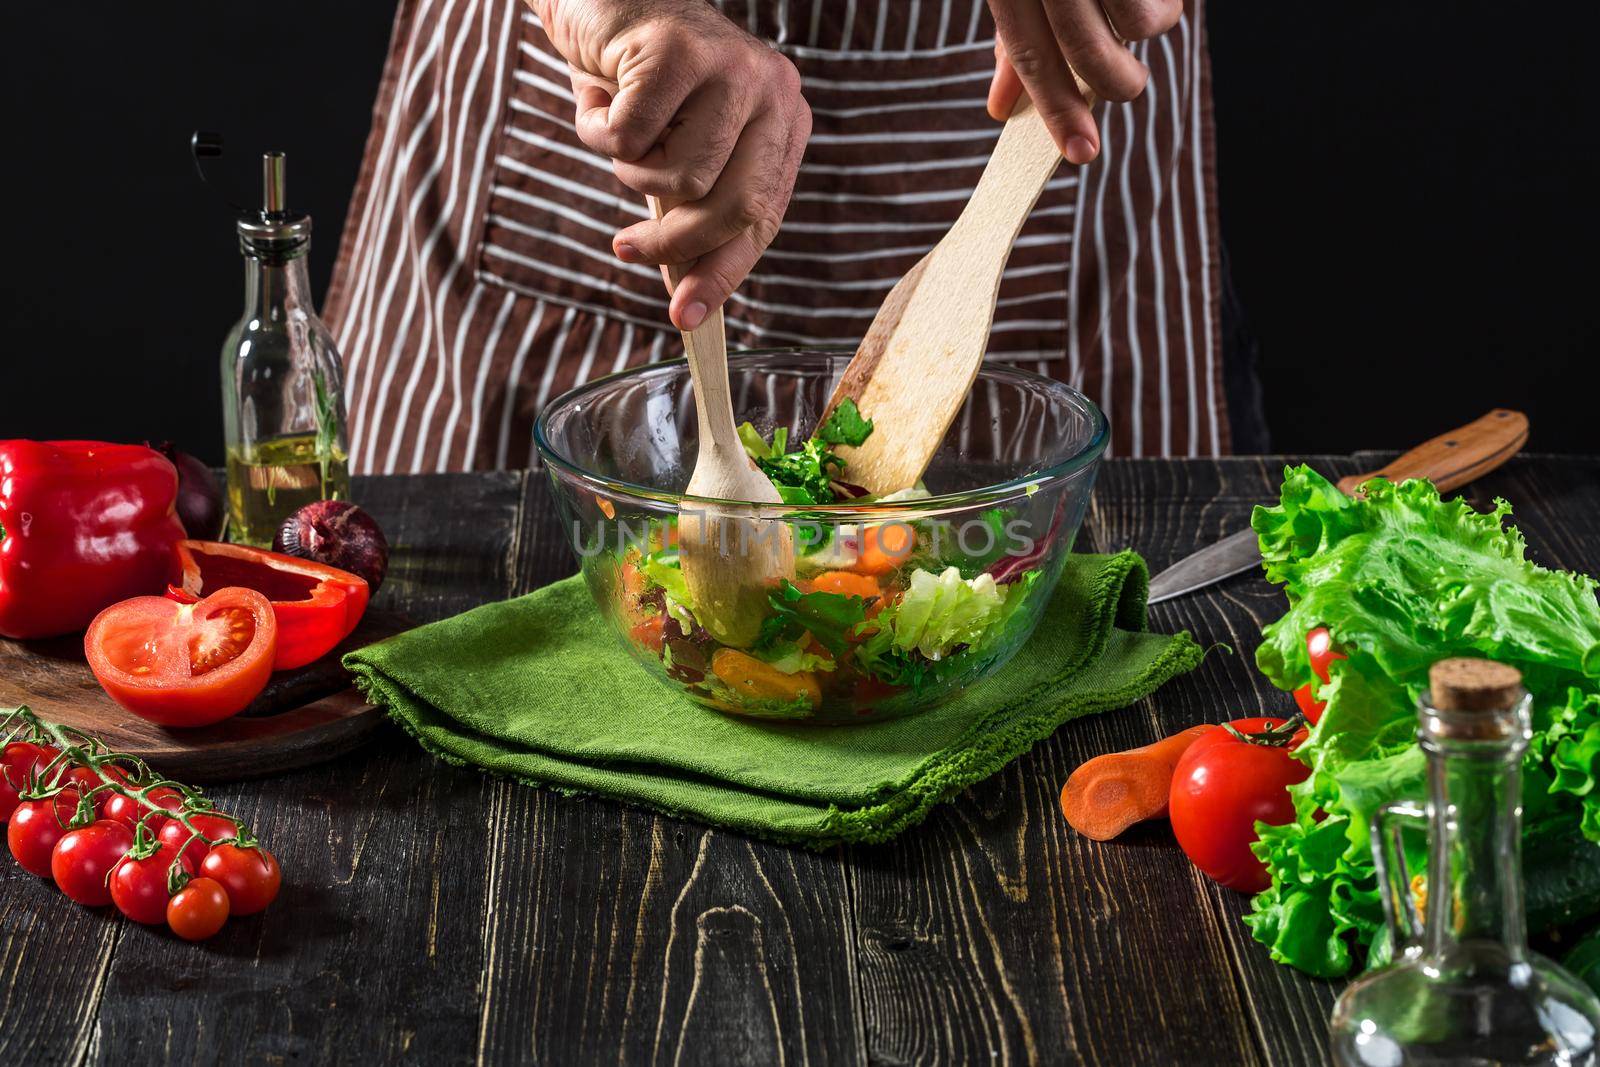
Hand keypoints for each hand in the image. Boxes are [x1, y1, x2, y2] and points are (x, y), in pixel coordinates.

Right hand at [533, 1, 810, 330]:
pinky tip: (598, 96)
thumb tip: (686, 300)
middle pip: (737, 208)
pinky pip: (632, 139)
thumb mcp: (674, 152)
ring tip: (616, 134)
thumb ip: (689, 213)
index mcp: (785, 122)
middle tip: (625, 249)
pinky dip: (598, 131)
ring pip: (681, 176)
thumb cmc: (637, 82)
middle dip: (674, 243)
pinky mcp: (680, 50)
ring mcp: (733, 66)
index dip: (724, 274)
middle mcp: (774, 91)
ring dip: (629, 171)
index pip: (765, 219)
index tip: (686, 318)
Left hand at [985, 0, 1181, 163]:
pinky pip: (1168, 0)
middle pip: (1089, 53)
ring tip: (1140, 6)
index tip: (1081, 153)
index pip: (1032, 59)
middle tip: (1125, 83)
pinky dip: (1166, 2)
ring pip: (1140, 24)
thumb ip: (1014, 43)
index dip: (1058, 112)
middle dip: (1114, 83)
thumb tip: (1001, 108)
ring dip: (1148, 27)